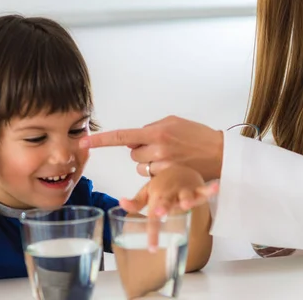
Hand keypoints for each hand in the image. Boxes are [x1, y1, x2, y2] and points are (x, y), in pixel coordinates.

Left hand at [80, 116, 223, 180]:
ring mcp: (163, 166)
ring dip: (150, 162)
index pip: (122, 136)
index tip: (83, 142)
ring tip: (170, 157)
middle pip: (133, 154)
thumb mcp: (173, 122)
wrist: (219, 153)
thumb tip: (133, 139)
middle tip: (161, 146)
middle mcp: (157, 149)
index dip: (101, 140)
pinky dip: (158, 172)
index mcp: (156, 132)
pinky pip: (152, 176)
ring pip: (141, 167)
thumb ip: (150, 128)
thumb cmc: (197, 135)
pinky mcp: (168, 179)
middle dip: (142, 151)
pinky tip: (173, 166)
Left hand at [120, 166, 218, 250]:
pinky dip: (210, 189)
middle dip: (164, 208)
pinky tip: (216, 187)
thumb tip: (120, 203)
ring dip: (186, 199)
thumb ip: (136, 202)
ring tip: (186, 204)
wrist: (179, 167)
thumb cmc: (163, 184)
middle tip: (159, 214)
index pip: (153, 217)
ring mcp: (184, 191)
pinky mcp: (197, 188)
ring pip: (186, 196)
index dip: (152, 232)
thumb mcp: (147, 191)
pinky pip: (204, 189)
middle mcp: (170, 194)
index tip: (152, 247)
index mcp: (157, 196)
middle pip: (167, 202)